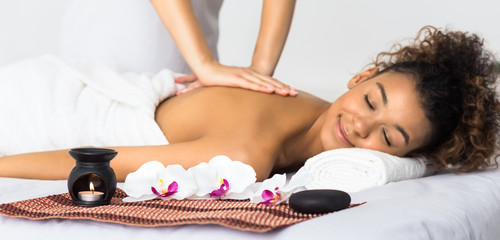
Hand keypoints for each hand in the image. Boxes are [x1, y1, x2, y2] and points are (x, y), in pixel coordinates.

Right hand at [175, 62, 296, 95]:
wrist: (205, 68)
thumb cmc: (217, 78)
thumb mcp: (233, 84)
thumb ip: (241, 89)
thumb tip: (246, 100)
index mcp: (250, 75)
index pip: (268, 81)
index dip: (280, 86)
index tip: (290, 92)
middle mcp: (249, 73)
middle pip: (269, 81)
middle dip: (283, 87)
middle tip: (295, 94)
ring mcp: (243, 75)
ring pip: (263, 82)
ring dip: (276, 88)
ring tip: (287, 93)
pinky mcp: (236, 78)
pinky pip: (251, 84)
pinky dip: (261, 87)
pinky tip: (270, 91)